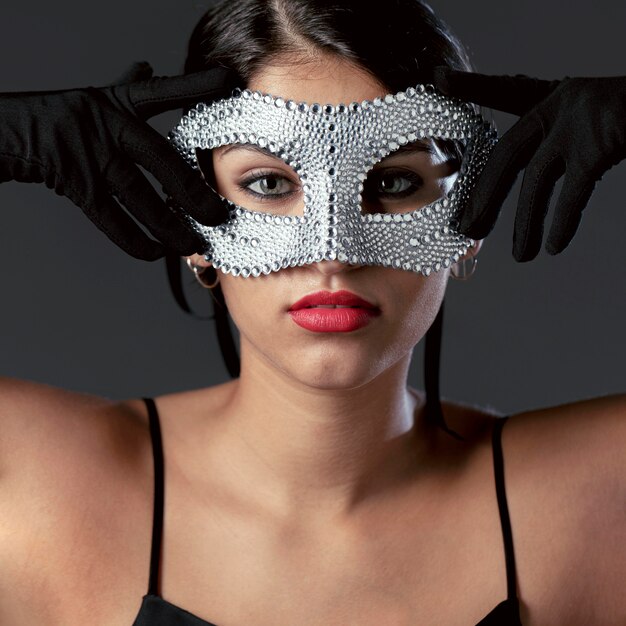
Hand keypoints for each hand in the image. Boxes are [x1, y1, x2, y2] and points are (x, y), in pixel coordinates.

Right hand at [0, 62, 237, 259]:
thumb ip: (125, 87)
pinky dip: (135, 240)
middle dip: (192, 190)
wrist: (4, 130)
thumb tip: (146, 65)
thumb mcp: (93, 97)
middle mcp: (106, 125)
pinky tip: (155, 252)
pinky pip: (110, 218)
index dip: (194, 86)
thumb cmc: (55, 117)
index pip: (160, 92)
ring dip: (169, 225)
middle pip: (159, 157)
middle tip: (217, 215)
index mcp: (115, 102)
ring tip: (192, 245)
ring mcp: (90, 155)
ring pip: (139, 195)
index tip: (225, 83)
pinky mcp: (75, 184)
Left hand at [433, 69, 625, 260]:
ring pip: (536, 177)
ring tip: (520, 256)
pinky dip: (561, 220)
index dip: (474, 85)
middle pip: (508, 152)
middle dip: (485, 195)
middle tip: (467, 230)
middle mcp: (565, 101)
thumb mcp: (595, 126)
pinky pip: (573, 189)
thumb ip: (563, 150)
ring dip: (524, 221)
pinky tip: (552, 246)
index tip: (439, 79)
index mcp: (559, 95)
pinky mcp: (604, 139)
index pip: (508, 90)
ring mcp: (583, 118)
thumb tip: (528, 190)